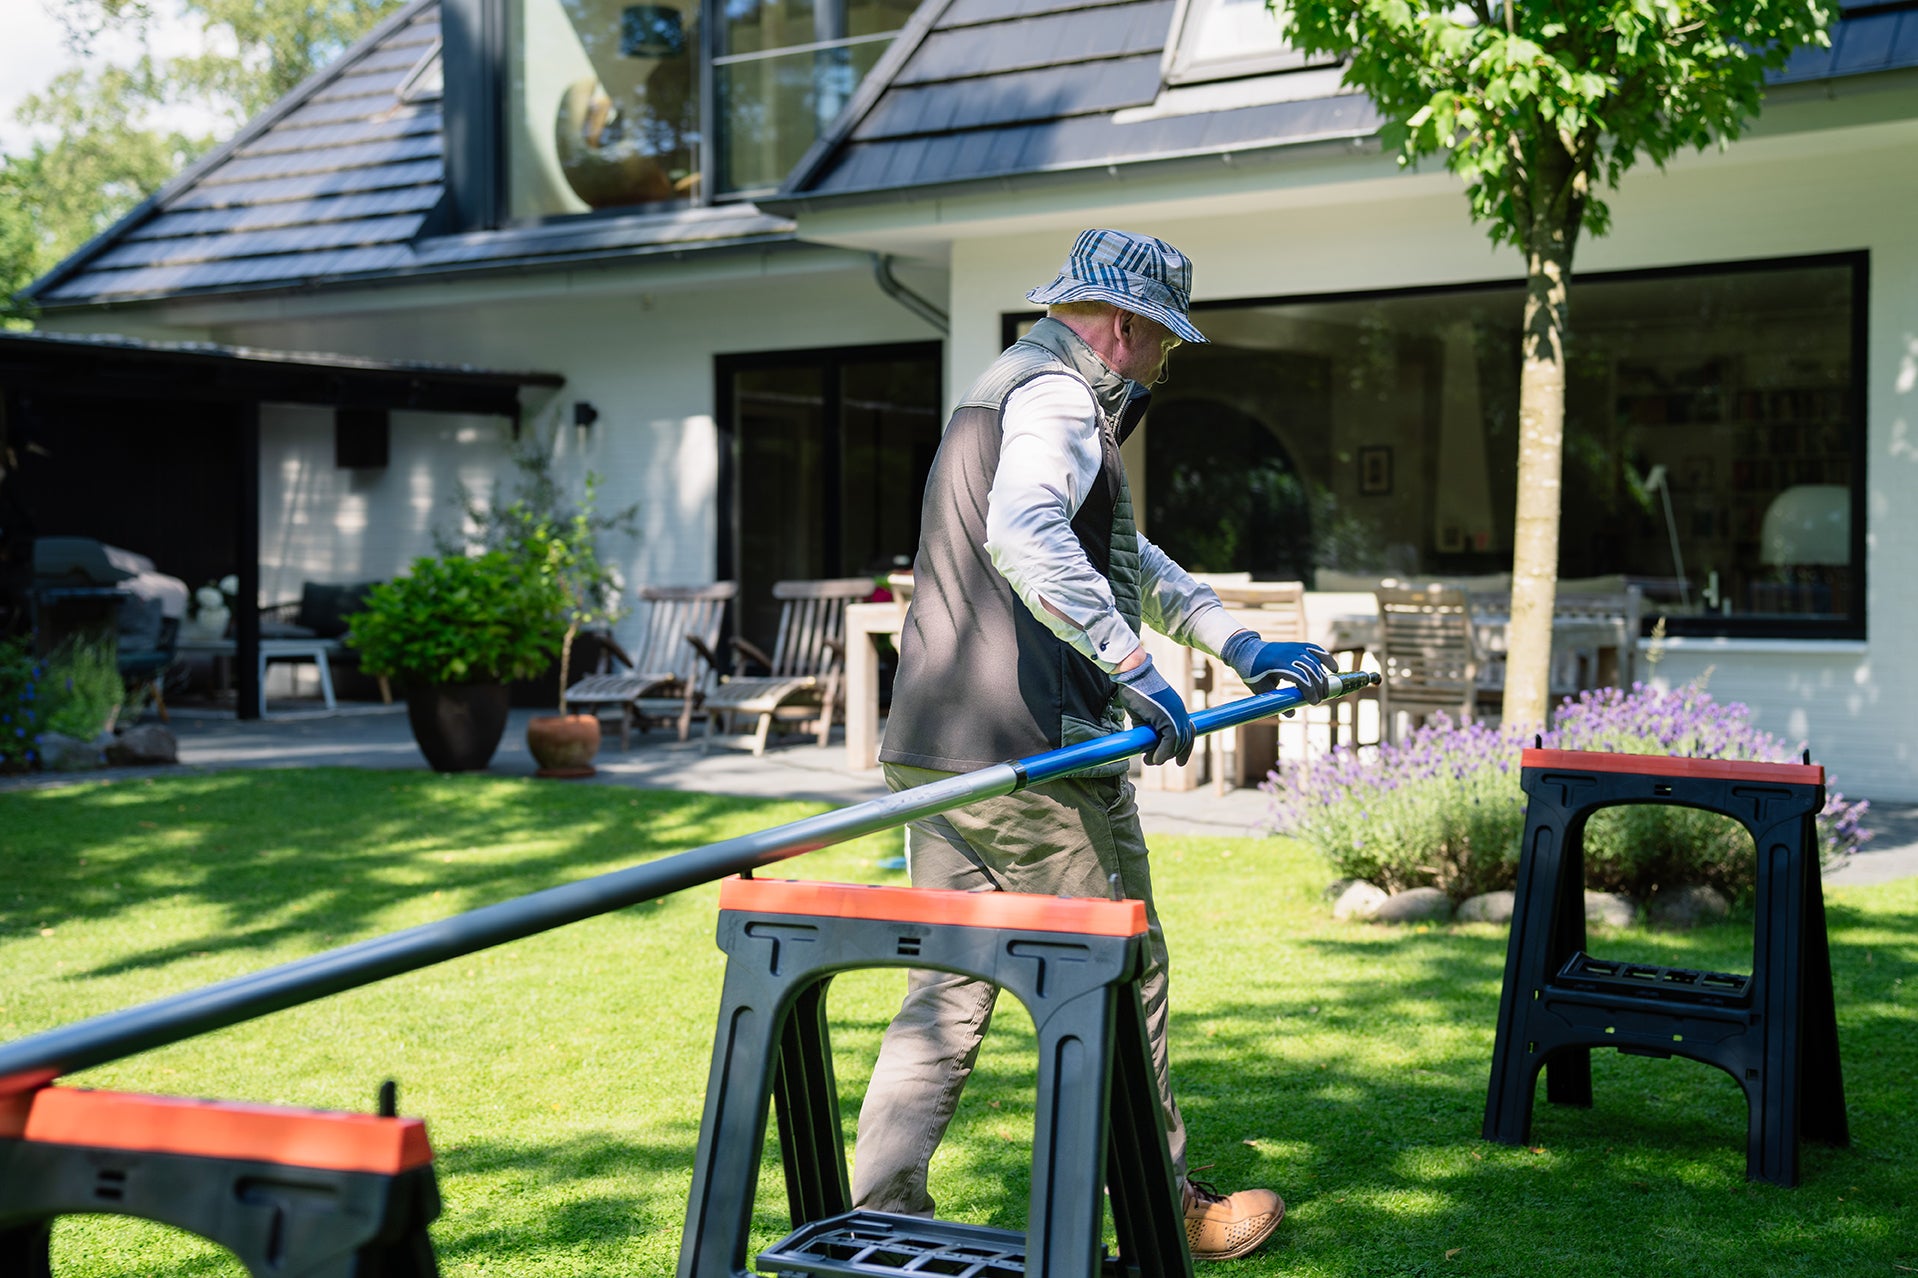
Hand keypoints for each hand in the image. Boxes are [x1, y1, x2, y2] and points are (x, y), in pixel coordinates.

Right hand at [1112, 654, 1195, 766]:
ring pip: (1177, 743)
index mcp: (1177, 709)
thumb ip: (1150, 728)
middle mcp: (1180, 712)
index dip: (1185, 748)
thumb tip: (1147, 746)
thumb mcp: (1145, 713)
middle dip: (1173, 755)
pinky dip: (1163, 753)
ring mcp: (1176, 715)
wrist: (1132, 675)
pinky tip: (1154, 758)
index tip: (1180, 762)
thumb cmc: (1134, 690)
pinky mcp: (1167, 718)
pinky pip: (1170, 742)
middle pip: (1185, 741)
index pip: (1188, 732)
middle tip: (1155, 761)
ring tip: (1150, 760)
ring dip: (1164, 756)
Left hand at [1220, 630, 1335, 703]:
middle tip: (1320, 700)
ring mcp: (1295, 648)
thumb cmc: (1253, 672)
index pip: (1301, 677)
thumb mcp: (1261, 689)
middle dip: (1319, 686)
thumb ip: (1276, 699)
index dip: (1310, 690)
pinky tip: (1334, 669)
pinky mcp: (1298, 646)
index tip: (1314, 702)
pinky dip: (1326, 658)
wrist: (1247, 651)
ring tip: (1326, 692)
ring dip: (1323, 677)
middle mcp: (1289, 653)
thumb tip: (1291, 714)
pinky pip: (1316, 650)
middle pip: (1311, 670)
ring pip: (1315, 662)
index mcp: (1279, 664)